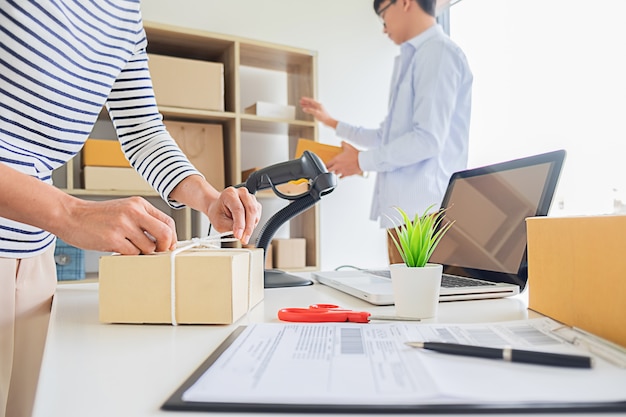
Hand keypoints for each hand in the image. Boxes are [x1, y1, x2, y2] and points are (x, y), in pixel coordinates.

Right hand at [60, 197, 177, 254]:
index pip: (168, 221)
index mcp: (139, 204)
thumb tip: (164, 240)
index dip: (172, 237)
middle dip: (165, 248)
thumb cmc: (97, 216)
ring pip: (148, 248)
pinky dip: (128, 255)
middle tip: (157, 253)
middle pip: (165, 234)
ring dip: (141, 253)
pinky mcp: (113, 239)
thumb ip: (144, 221)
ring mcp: (123, 225)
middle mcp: (134, 212)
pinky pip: (132, 254)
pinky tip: (117, 248)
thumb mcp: (125, 210)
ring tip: (127, 246)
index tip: (169, 246)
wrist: (70, 215)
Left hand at [207, 187, 261, 244]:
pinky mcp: (256, 204)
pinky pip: (257, 217)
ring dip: (250, 227)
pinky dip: (252, 225)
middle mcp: (242, 193)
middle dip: (248, 228)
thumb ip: (231, 227)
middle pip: (250, 210)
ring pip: (255, 215)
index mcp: (230, 193)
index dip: (239, 224)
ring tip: (241, 233)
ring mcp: (250, 198)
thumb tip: (242, 233)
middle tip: (244, 239)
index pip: (238, 209)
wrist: (219, 208)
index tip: (239, 235)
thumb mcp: (219, 222)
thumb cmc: (218, 213)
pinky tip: (245, 227)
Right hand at [299, 97, 337, 128]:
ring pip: (310, 106)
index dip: (306, 99)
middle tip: (301, 101)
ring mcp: (318, 109)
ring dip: (306, 105)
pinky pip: (311, 109)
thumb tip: (305, 109)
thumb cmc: (324, 117)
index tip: (302, 98)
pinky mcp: (317, 112)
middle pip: (310, 103)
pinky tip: (306, 110)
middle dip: (305, 102)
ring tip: (302, 105)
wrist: (328, 121)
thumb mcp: (316, 113)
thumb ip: (310, 110)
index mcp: (318, 105)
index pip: (311, 101)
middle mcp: (318, 106)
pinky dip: (308, 109)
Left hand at [326, 141, 362, 177]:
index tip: (325, 165)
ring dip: (334, 173)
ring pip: (335, 174)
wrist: (362, 161)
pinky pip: (341, 177)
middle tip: (328, 169)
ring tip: (335, 171)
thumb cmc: (356, 155)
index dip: (325, 165)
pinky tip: (341, 175)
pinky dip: (340, 176)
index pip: (327, 164)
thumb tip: (342, 142)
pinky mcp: (346, 174)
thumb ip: (343, 144)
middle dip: (328, 170)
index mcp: (337, 160)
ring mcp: (342, 171)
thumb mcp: (348, 147)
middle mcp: (338, 166)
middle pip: (328, 171)